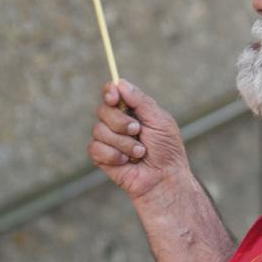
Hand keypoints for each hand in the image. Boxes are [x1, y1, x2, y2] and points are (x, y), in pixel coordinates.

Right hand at [88, 79, 193, 202]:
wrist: (163, 179)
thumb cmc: (166, 150)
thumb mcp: (160, 120)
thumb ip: (140, 101)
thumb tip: (119, 83)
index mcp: (131, 110)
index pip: (112, 92)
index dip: (109, 92)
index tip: (114, 98)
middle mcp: (117, 123)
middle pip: (102, 110)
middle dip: (120, 122)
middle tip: (138, 131)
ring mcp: (108, 140)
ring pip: (98, 130)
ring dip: (122, 142)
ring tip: (139, 152)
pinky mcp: (101, 157)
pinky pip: (95, 148)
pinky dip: (113, 155)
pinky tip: (126, 162)